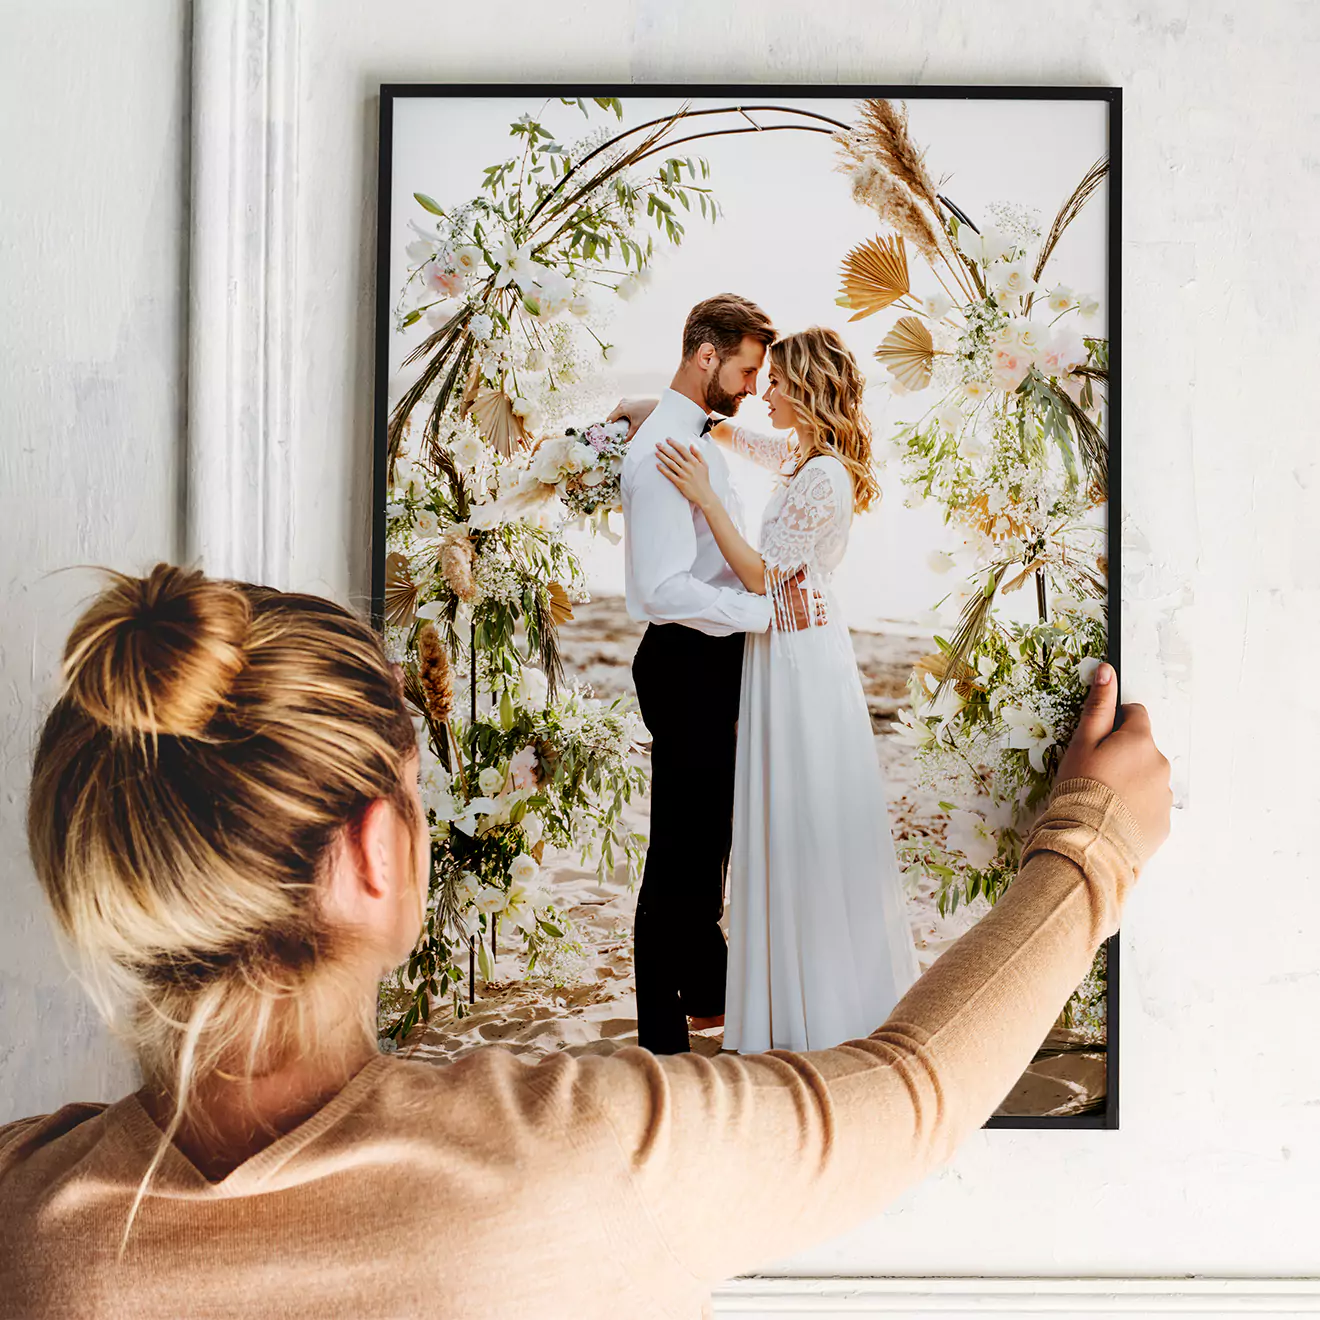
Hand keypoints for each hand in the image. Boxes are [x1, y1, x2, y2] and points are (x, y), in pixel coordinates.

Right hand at [607, 396, 659, 441]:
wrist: (658, 404)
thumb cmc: (648, 414)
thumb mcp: (637, 426)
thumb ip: (629, 435)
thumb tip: (625, 441)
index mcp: (622, 408)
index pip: (610, 418)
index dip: (609, 426)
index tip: (610, 433)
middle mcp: (622, 402)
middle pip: (614, 414)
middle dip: (616, 423)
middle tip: (618, 431)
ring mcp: (626, 399)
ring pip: (619, 411)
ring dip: (620, 418)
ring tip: (625, 425)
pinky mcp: (631, 399)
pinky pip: (624, 407)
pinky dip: (625, 413)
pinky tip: (630, 419)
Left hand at [656, 438, 715, 508]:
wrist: (704, 495)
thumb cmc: (704, 480)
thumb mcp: (705, 465)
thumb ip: (698, 454)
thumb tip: (691, 445)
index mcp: (694, 462)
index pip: (682, 450)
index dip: (674, 443)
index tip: (668, 439)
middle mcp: (688, 467)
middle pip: (674, 455)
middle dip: (665, 449)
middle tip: (658, 444)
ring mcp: (683, 475)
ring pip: (671, 464)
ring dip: (662, 457)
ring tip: (656, 453)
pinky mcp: (680, 483)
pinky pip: (670, 475)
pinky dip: (663, 470)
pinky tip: (658, 465)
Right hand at [770, 568, 827, 630]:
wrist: (773, 613)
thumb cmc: (779, 599)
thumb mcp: (788, 585)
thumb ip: (799, 577)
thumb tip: (805, 568)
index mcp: (806, 593)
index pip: (818, 593)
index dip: (818, 595)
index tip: (817, 596)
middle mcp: (810, 603)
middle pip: (821, 602)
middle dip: (821, 602)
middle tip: (819, 603)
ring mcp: (809, 613)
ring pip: (822, 610)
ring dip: (822, 610)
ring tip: (820, 610)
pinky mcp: (808, 622)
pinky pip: (820, 621)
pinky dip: (823, 620)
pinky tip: (823, 618)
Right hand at [1056, 662, 1172, 858]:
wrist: (1090, 842)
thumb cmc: (1081, 788)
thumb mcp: (1082, 744)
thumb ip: (1097, 707)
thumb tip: (1107, 671)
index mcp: (1140, 741)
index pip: (1136, 714)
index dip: (1115, 723)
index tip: (1099, 741)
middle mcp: (1160, 764)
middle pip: (1142, 749)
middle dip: (1123, 756)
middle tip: (1095, 774)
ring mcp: (1165, 795)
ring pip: (1147, 778)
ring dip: (1130, 783)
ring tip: (1103, 801)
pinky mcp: (1164, 822)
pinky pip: (1150, 807)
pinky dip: (1135, 809)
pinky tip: (1113, 818)